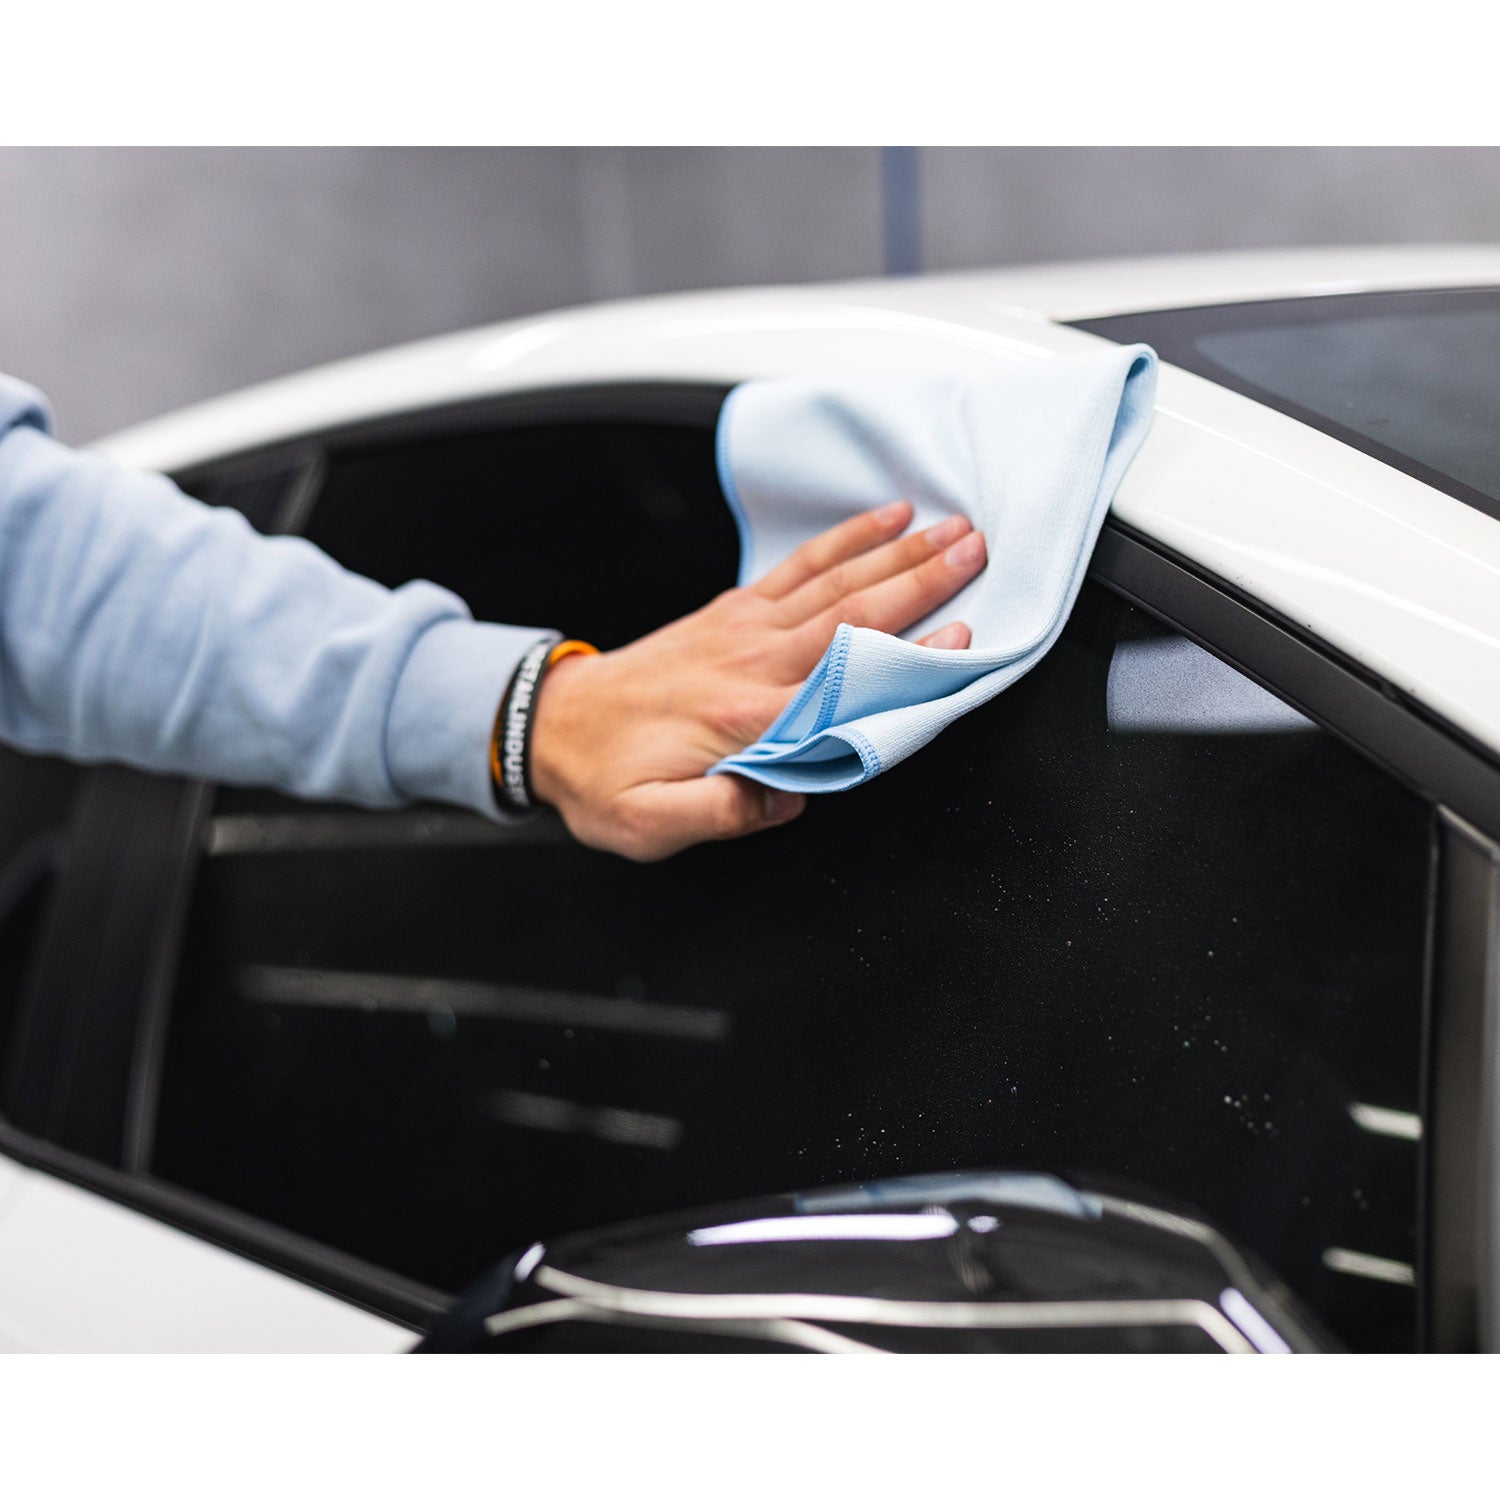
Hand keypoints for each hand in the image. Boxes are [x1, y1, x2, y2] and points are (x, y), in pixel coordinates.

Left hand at [529, 501, 984, 860]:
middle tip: (978, 550)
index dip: (906, 661)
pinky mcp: (732, 612)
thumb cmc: (602, 780)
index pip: (840, 684)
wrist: (548, 726)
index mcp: (743, 717)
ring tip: (953, 527)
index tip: (961, 636)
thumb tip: (789, 797)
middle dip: (921, 580)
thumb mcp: (647, 823)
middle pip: (851, 614)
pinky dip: (844, 540)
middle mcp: (750, 662)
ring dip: (898, 552)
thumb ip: (722, 811)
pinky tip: (883, 520)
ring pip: (834, 582)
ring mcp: (743, 628)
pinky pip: (798, 567)